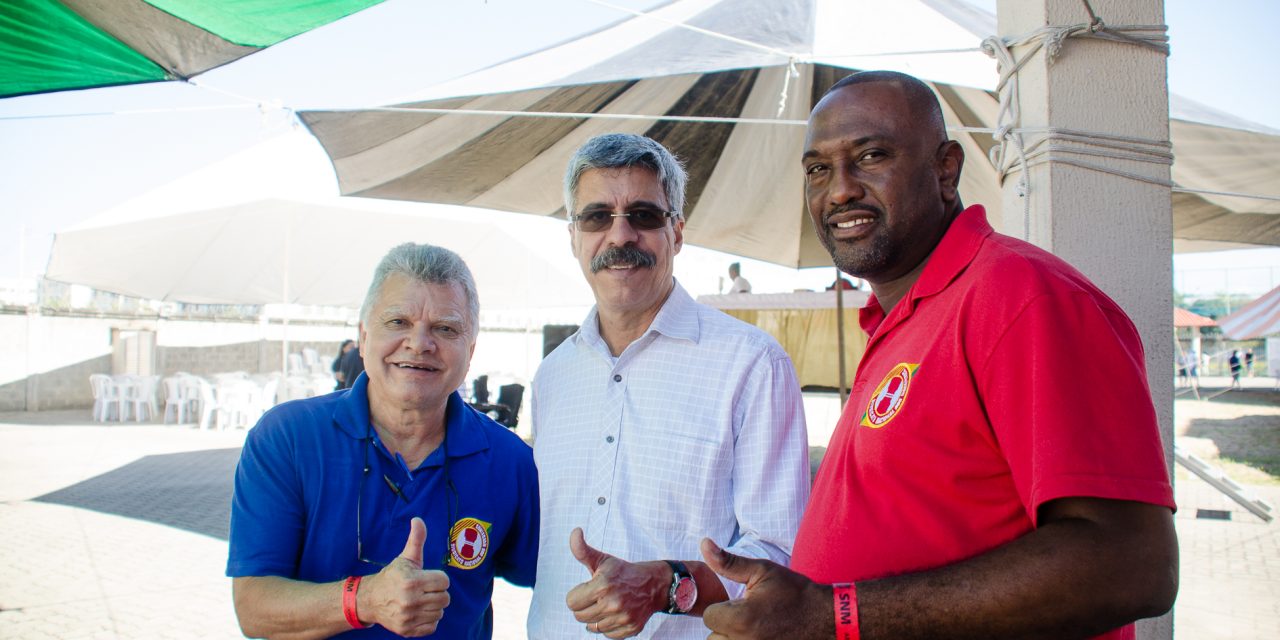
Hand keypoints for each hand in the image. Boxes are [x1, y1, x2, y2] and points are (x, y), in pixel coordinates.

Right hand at [360, 517, 450, 636]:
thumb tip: (418, 519)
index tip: (427, 578)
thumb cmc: (392, 576)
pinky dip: (428, 619)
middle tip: (424, 589)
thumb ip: (416, 540)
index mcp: (412, 581)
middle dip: (437, 592)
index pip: (444, 581)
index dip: (438, 578)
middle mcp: (410, 601)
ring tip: (421, 600)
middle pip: (445, 598)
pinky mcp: (407, 630)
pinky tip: (418, 611)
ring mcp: (408, 617)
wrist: (370, 600)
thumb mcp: (405, 558)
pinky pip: (432, 626)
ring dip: (433, 606)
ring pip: (440, 612)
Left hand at [566, 527, 667, 637]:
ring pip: (592, 627)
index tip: (588, 588)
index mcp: (602, 585)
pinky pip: (607, 634)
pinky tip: (615, 614)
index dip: (577, 595)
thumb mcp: (602, 559)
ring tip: (607, 604)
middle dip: (585, 606)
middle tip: (597, 597)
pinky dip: (608, 626)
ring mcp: (623, 617)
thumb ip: (582, 549)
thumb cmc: (623, 571)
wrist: (654, 584)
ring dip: (596, 617)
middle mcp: (612, 603)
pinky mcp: (631, 628)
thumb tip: (575, 531)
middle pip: (579, 616)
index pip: (571, 602)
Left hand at [700, 538, 831, 639]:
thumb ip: (728, 562)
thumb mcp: (762, 571)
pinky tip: (760, 635)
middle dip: (725, 625)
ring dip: (732, 637)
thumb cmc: (794, 592)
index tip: (741, 603)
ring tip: (752, 627)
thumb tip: (704, 544)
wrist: (825, 617)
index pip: (709, 616)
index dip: (722, 607)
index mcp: (741, 619)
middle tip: (748, 616)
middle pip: (713, 636)